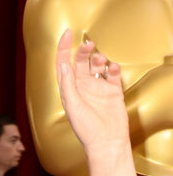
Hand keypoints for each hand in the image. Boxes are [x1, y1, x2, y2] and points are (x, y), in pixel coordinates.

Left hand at [56, 31, 130, 154]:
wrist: (107, 142)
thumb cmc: (86, 129)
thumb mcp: (72, 106)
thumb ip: (67, 85)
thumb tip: (63, 65)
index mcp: (69, 90)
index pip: (63, 65)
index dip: (63, 49)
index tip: (66, 33)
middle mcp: (82, 87)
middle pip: (81, 62)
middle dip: (83, 51)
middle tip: (88, 45)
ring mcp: (98, 88)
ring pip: (97, 65)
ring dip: (98, 58)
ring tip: (100, 60)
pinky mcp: (113, 91)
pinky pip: (112, 74)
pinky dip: (112, 68)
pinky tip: (112, 69)